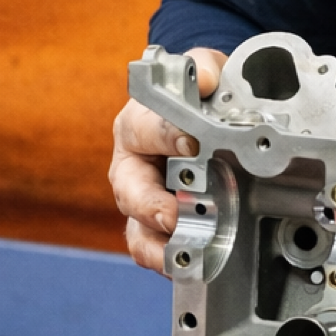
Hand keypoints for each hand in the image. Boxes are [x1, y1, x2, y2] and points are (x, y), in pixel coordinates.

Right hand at [110, 49, 226, 272]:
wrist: (201, 109)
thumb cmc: (195, 92)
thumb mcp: (203, 69)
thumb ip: (204, 69)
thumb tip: (205, 78)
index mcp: (137, 124)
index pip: (147, 130)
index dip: (168, 137)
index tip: (191, 143)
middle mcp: (132, 165)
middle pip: (130, 190)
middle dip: (152, 206)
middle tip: (174, 215)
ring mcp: (144, 198)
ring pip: (138, 228)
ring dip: (159, 244)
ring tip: (182, 255)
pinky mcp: (160, 223)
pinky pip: (156, 246)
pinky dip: (170, 259)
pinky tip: (191, 266)